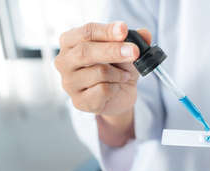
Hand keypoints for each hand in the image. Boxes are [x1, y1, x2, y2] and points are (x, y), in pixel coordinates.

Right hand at [55, 22, 151, 145]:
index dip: (106, 31)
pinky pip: (103, 90)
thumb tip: (144, 33)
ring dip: (119, 73)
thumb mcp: (127, 51)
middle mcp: (64, 61)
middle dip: (113, 50)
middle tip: (135, 51)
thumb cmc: (117, 68)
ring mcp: (69, 83)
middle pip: (86, 51)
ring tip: (124, 75)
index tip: (123, 29)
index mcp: (70, 42)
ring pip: (98, 72)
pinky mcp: (79, 101)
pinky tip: (117, 87)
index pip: (86, 32)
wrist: (120, 96)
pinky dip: (116, 87)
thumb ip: (135, 40)